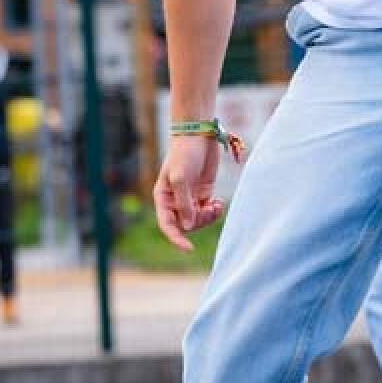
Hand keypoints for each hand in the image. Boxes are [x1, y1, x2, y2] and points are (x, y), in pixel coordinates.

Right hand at [153, 134, 224, 251]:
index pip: (167, 225)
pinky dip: (214, 211)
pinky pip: (207, 211)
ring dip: (208, 217)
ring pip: (198, 220)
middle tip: (210, 208)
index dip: (176, 239)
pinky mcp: (203, 193)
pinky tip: (218, 203)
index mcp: (163, 198)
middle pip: (185, 225)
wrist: (198, 134)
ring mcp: (189, 197)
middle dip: (199, 222)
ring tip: (216, 205)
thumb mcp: (181, 177)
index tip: (189, 248)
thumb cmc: (184, 153)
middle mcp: (175, 201)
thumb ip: (184, 202)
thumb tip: (187, 226)